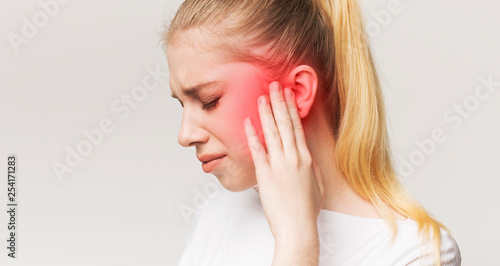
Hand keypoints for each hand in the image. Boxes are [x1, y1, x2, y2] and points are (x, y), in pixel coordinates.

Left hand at [244, 81, 324, 240]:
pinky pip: (257, 150)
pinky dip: (252, 134)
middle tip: (275, 85)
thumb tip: (305, 156)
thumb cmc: (307, 209)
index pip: (298, 127)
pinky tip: (248, 121)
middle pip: (285, 124)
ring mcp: (278, 164)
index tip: (289, 94)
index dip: (292, 108)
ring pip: (272, 132)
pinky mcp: (265, 174)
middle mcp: (293, 157)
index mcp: (306, 158)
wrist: (297, 227)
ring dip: (266, 112)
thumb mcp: (317, 184)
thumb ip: (311, 167)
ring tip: (262, 96)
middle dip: (279, 102)